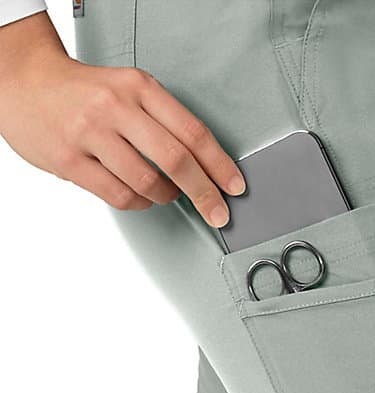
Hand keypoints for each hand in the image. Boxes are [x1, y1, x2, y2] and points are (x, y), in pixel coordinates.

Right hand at [0, 12, 244, 226]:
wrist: (24, 83)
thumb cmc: (84, 92)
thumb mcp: (129, 90)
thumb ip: (164, 121)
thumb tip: (206, 166)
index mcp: (138, 87)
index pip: (192, 131)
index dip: (220, 165)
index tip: (234, 186)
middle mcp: (116, 107)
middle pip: (176, 160)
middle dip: (205, 193)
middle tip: (218, 211)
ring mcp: (90, 133)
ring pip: (148, 183)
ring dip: (166, 197)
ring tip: (166, 193)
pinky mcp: (70, 160)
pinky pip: (119, 196)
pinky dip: (138, 203)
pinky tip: (139, 195)